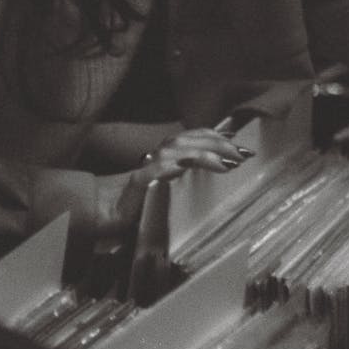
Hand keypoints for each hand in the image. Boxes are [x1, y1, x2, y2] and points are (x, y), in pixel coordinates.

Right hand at [96, 127, 252, 235]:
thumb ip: (188, 175)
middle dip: (219, 143)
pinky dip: (172, 168)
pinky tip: (187, 169)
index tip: (240, 142)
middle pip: (190, 140)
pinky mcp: (138, 183)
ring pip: (177, 151)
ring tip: (228, 162)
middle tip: (243, 153)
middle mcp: (158, 156)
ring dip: (204, 153)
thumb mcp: (170, 187)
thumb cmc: (140, 201)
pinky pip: (157, 171)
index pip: (194, 137)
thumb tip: (222, 170)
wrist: (105, 212)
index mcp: (167, 155)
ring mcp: (147, 168)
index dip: (217, 136)